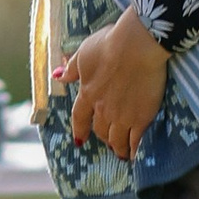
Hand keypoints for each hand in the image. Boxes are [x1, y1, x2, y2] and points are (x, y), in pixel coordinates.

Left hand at [58, 9, 170, 157]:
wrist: (137, 46)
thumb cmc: (110, 44)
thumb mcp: (85, 53)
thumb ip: (72, 68)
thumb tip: (57, 76)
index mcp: (87, 94)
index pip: (79, 118)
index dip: (79, 130)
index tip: (79, 140)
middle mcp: (103, 109)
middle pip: (100, 130)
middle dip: (102, 137)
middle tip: (107, 142)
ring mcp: (122, 116)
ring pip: (116, 139)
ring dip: (117, 147)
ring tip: (121, 154)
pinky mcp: (141, 118)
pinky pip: (136, 140)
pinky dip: (134, 148)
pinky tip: (135, 153)